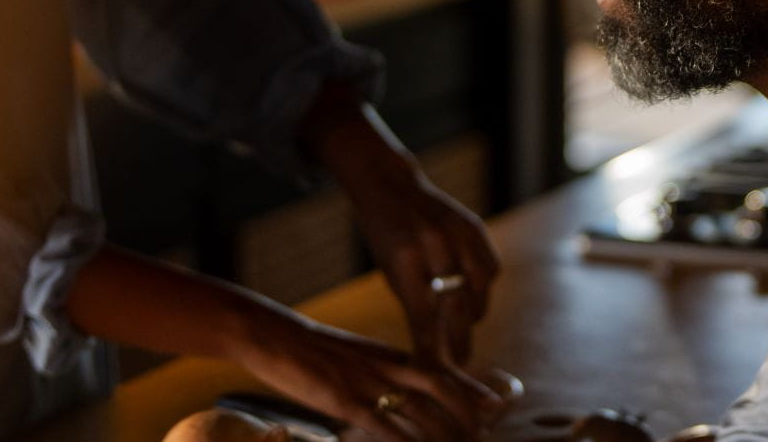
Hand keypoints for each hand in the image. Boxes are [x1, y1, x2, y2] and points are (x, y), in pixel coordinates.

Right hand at [230, 306, 501, 440]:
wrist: (275, 336)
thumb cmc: (314, 352)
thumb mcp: (359, 356)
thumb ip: (386, 370)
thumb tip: (405, 387)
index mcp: (391, 356)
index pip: (440, 370)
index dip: (468, 388)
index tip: (492, 403)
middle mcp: (386, 366)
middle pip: (438, 389)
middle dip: (464, 413)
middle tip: (482, 434)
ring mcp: (366, 383)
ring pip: (416, 410)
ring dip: (441, 432)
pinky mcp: (343, 400)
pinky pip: (380, 424)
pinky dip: (402, 441)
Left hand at [300, 82, 500, 366]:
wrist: (391, 186)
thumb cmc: (384, 236)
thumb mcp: (389, 271)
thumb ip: (414, 304)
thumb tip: (432, 346)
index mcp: (405, 260)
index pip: (426, 315)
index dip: (435, 347)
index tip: (439, 369)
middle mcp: (435, 246)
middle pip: (458, 307)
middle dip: (460, 340)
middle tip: (460, 362)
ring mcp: (459, 234)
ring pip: (479, 290)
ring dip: (474, 315)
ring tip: (464, 329)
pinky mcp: (475, 228)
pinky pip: (491, 268)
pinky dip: (484, 287)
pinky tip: (474, 296)